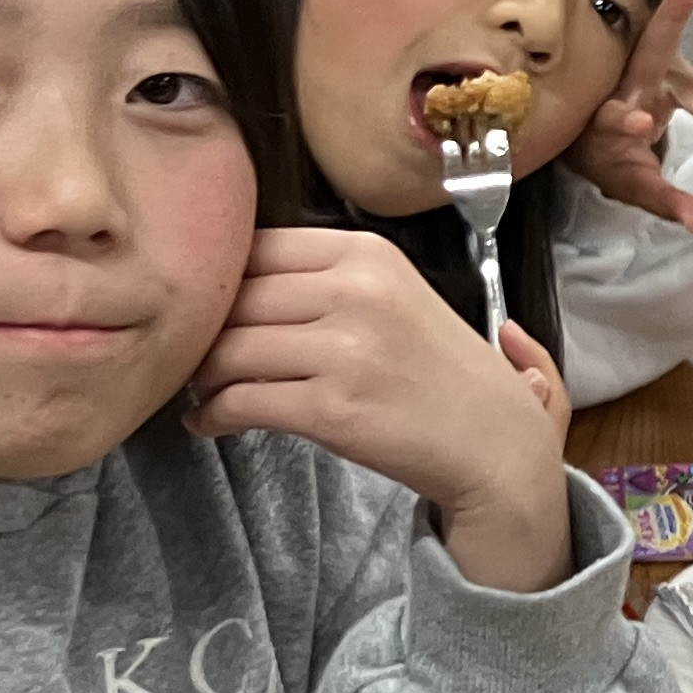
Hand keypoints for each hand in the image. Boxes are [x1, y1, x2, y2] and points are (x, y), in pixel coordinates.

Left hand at [188, 229, 572, 591]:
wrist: (497, 446)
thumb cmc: (445, 376)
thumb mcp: (397, 296)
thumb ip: (326, 278)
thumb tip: (232, 280)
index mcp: (368, 254)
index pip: (256, 246)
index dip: (220, 283)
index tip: (211, 312)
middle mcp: (357, 292)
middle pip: (233, 298)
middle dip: (203, 331)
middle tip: (195, 356)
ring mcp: (346, 350)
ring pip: (227, 349)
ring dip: (202, 375)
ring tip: (203, 390)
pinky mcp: (333, 409)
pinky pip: (241, 401)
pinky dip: (213, 413)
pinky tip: (212, 421)